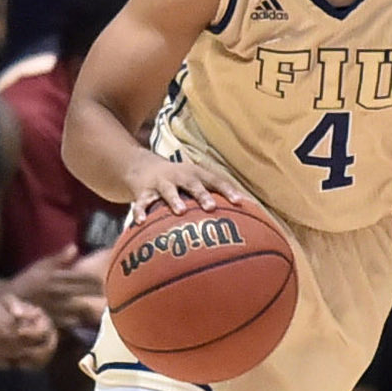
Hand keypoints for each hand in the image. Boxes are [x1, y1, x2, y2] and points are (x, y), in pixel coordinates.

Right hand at [9, 244, 106, 325]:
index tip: (109, 276)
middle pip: (84, 293)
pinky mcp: (53, 320)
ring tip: (106, 306)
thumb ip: (59, 258)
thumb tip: (75, 247)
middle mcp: (57, 293)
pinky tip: (90, 318)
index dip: (96, 278)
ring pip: (80, 309)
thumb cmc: (28, 279)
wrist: (10, 299)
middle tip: (112, 292)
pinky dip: (81, 319)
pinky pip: (71, 322)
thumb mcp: (41, 265)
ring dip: (93, 307)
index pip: (81, 277)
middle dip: (99, 292)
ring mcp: (55, 308)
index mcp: (55, 277)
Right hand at [120, 152, 247, 218]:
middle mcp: (180, 176)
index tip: (240, 202)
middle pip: (193, 184)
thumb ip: (219, 196)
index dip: (228, 191)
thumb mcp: (198, 182)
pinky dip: (140, 212)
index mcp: (197, 174)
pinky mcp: (144, 192)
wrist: (143, 167)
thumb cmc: (181, 181)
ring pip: (168, 191)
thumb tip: (250, 213)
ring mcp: (162, 183)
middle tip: (211, 207)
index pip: (216, 181)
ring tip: (181, 211)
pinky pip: (141, 203)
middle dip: (202, 195)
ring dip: (174, 200)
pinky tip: (140, 223)